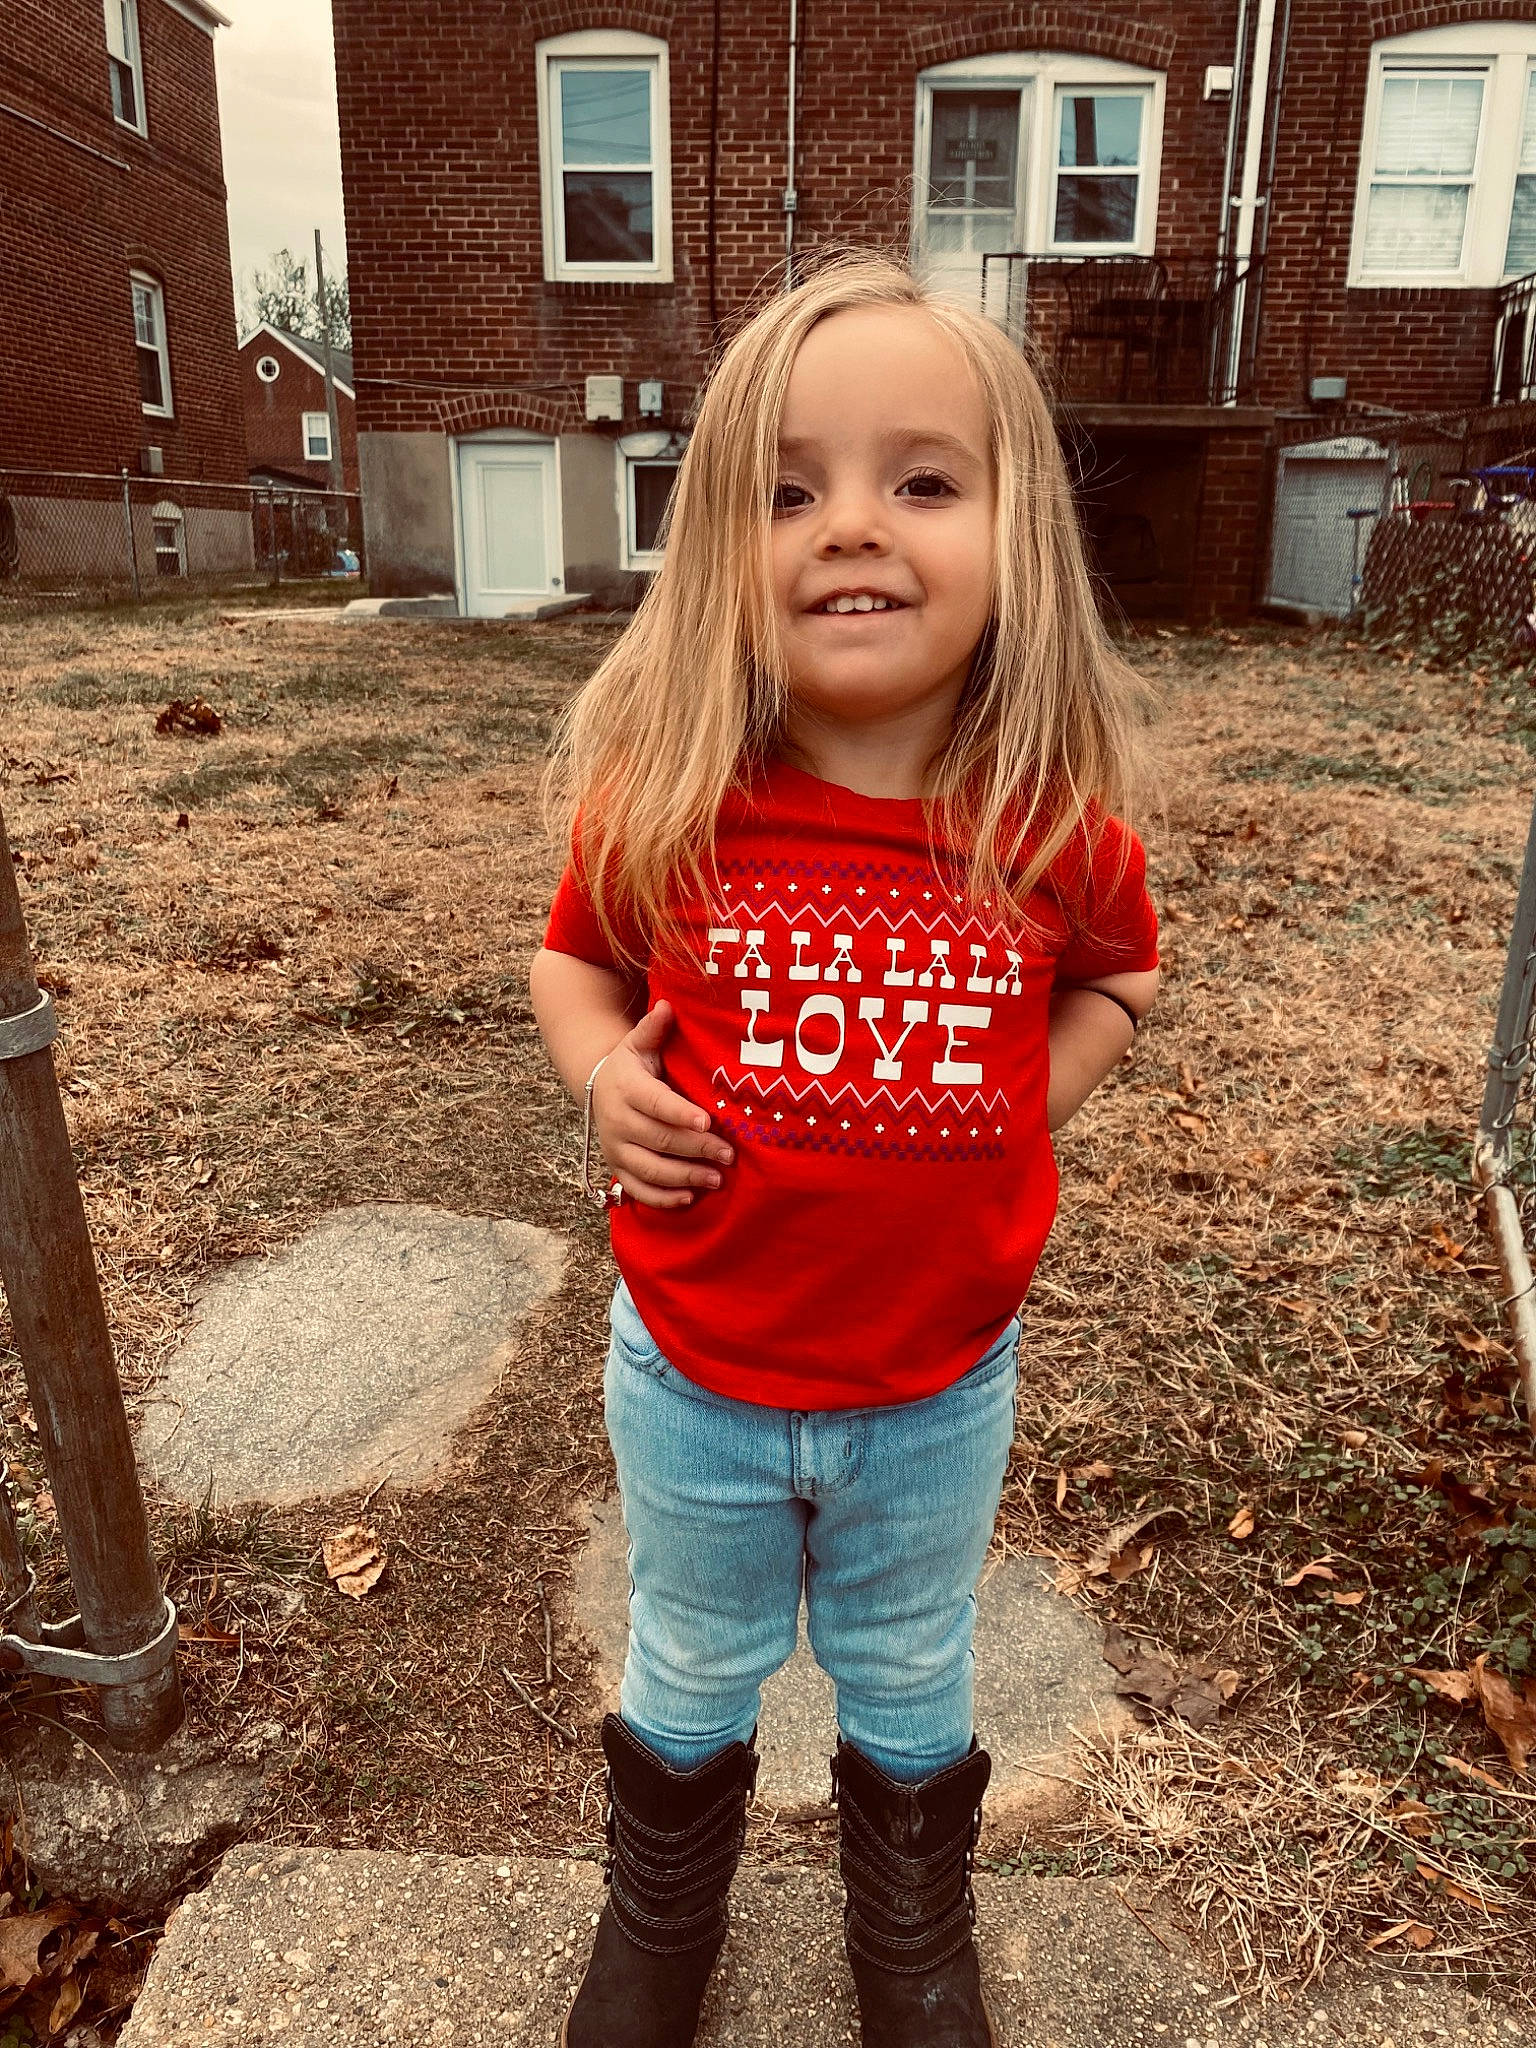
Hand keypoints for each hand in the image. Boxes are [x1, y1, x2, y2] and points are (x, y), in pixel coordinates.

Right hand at [593, 1001, 734, 1209]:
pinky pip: (637, 1190)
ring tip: (716, 1179)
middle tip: (728, 1154)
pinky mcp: (618, 1168)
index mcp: (627, 1088)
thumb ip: (654, 1028)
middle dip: (695, 1149)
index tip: (707, 1122)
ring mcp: (616, 1148)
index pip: (654, 1104)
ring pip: (649, 1169)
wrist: (598, 1089)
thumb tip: (669, 1006)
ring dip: (684, 1177)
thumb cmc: (632, 1066)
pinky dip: (662, 1199)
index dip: (679, 1114)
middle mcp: (617, 1121)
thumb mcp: (638, 1044)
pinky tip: (689, 1198)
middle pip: (658, 1140)